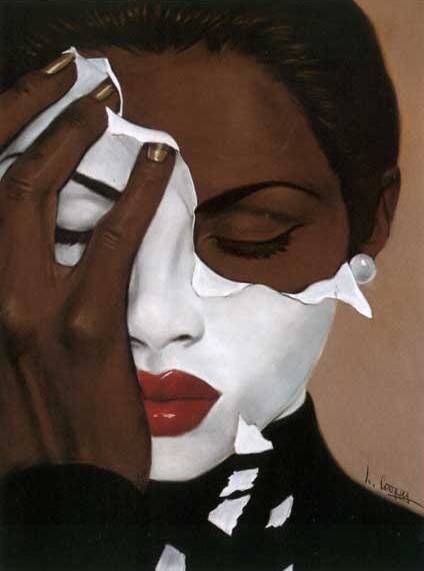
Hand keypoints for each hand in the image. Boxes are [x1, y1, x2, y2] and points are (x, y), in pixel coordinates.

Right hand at [0, 55, 174, 488]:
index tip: (29, 98)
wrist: (56, 490)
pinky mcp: (84, 326)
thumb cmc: (27, 425)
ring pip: (37, 193)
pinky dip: (138, 194)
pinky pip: (113, 241)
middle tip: (80, 85)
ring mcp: (27, 307)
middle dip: (34, 117)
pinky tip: (162, 164)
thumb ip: (7, 293)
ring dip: (74, 138)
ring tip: (109, 106)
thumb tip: (33, 243)